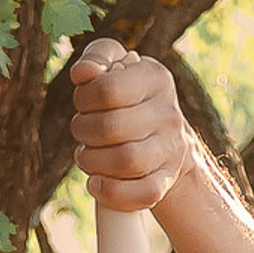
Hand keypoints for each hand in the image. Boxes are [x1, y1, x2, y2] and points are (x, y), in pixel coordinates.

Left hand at [71, 38, 189, 212]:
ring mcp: (171, 150)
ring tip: (87, 155)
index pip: (108, 89)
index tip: (84, 103)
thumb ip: (98, 58)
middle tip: (82, 131)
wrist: (163, 138)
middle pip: (111, 127)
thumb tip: (82, 73)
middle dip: (83, 131)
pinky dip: (111, 192)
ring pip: (126, 161)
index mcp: (156, 79)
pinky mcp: (166, 181)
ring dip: (92, 161)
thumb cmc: (127, 99)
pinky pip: (143, 193)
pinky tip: (96, 182)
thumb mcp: (116, 68)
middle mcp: (169, 114)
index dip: (84, 98)